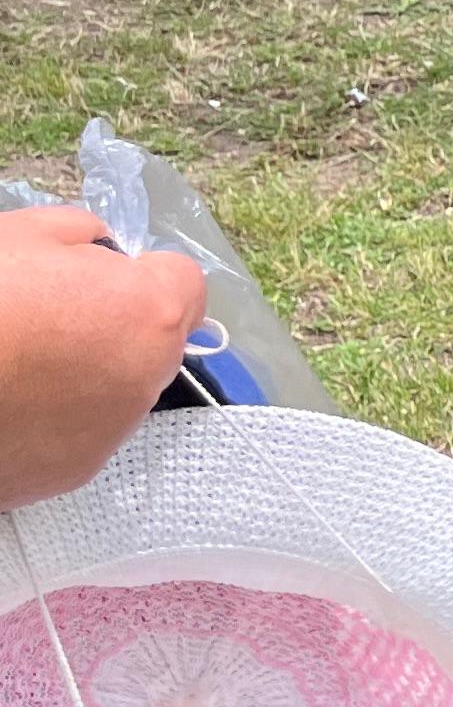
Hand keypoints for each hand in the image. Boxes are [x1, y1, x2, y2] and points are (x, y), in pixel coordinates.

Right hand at [0, 208, 206, 509]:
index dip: (140, 272)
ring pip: (117, 392)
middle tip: (48, 317)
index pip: (183, 282)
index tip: (97, 274)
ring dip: (84, 376)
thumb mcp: (22, 234)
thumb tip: (99, 249)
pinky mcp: (72, 473)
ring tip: (18, 365)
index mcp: (149, 313)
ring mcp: (111, 433)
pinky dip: (52, 420)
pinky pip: (77, 434)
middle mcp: (148, 379)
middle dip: (115, 326)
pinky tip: (10, 404)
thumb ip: (79, 235)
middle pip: (153, 342)